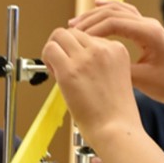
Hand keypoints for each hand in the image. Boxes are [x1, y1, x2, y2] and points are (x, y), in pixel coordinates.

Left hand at [42, 27, 140, 147]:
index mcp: (117, 49)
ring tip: (58, 69)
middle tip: (63, 64)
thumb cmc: (116, 113)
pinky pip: (49, 50)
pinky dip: (47, 58)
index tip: (79, 66)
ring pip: (59, 35)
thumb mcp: (116, 76)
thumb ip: (100, 62)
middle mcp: (102, 49)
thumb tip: (76, 55)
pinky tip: (54, 74)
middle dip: (65, 46)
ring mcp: (86, 58)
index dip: (79, 50)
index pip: (89, 36)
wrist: (116, 130)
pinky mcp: (69, 70)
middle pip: (73, 32)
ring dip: (55, 49)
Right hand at [68, 0, 163, 107]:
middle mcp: (149, 24)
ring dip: (96, 14)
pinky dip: (109, 11)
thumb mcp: (142, 80)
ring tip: (76, 22)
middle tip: (70, 29)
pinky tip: (97, 8)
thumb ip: (119, 68)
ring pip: (118, 10)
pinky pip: (125, 14)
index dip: (91, 29)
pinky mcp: (147, 31)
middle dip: (89, 19)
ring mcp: (148, 26)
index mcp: (149, 33)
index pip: (113, 22)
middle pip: (113, 12)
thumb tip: (95, 61)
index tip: (75, 39)